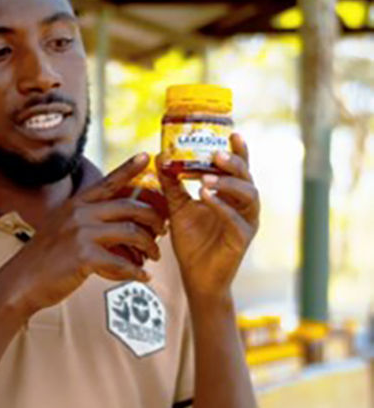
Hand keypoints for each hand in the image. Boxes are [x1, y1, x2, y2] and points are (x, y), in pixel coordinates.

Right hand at [8, 153, 167, 315]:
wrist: (21, 281)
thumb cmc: (44, 259)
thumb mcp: (61, 228)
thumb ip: (85, 220)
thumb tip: (116, 223)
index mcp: (75, 204)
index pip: (107, 182)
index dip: (129, 168)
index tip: (146, 156)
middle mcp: (79, 213)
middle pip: (130, 207)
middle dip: (154, 218)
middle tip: (162, 231)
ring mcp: (81, 233)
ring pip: (131, 232)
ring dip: (149, 246)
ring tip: (153, 256)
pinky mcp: (85, 256)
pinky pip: (122, 262)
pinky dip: (136, 272)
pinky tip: (141, 278)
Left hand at [156, 133, 259, 301]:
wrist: (195, 276)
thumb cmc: (191, 240)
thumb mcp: (177, 207)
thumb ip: (171, 183)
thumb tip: (159, 156)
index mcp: (231, 193)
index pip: (238, 167)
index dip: (238, 150)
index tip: (232, 132)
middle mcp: (243, 204)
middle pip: (247, 176)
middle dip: (233, 162)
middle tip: (215, 154)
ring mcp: (246, 221)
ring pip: (248, 195)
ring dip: (228, 183)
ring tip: (206, 177)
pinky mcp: (242, 239)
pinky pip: (237, 219)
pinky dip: (222, 206)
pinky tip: (206, 198)